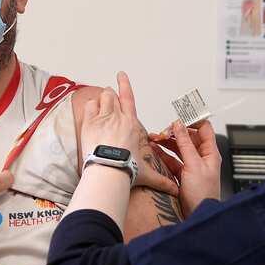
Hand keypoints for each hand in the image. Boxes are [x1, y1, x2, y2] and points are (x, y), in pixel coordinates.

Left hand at [80, 73, 177, 194]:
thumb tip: (175, 190)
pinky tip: (91, 111)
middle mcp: (118, 117)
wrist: (108, 170)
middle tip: (108, 101)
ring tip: (100, 105)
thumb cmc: (126, 169)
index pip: (128, 97)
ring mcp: (103, 117)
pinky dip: (90, 106)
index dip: (124, 84)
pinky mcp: (90, 123)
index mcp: (131, 124)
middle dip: (110, 96)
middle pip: (112, 95)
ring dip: (102, 99)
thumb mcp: (147, 174)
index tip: (121, 74)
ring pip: (102, 97)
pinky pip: (89, 105)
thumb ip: (161, 180)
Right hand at [152, 120, 221, 215]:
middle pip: (188, 137)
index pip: (203, 128)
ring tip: (155, 138)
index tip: (179, 115)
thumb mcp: (193, 164)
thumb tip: (179, 125)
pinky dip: (163, 154)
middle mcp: (201, 158)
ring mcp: (191, 166)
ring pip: (178, 148)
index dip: (192, 120)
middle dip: (174, 132)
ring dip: (167, 142)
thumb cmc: (203, 194)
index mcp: (210, 153)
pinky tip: (155, 150)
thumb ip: (185, 143)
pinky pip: (171, 160)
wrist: (197, 216)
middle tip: (163, 131)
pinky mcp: (182, 175)